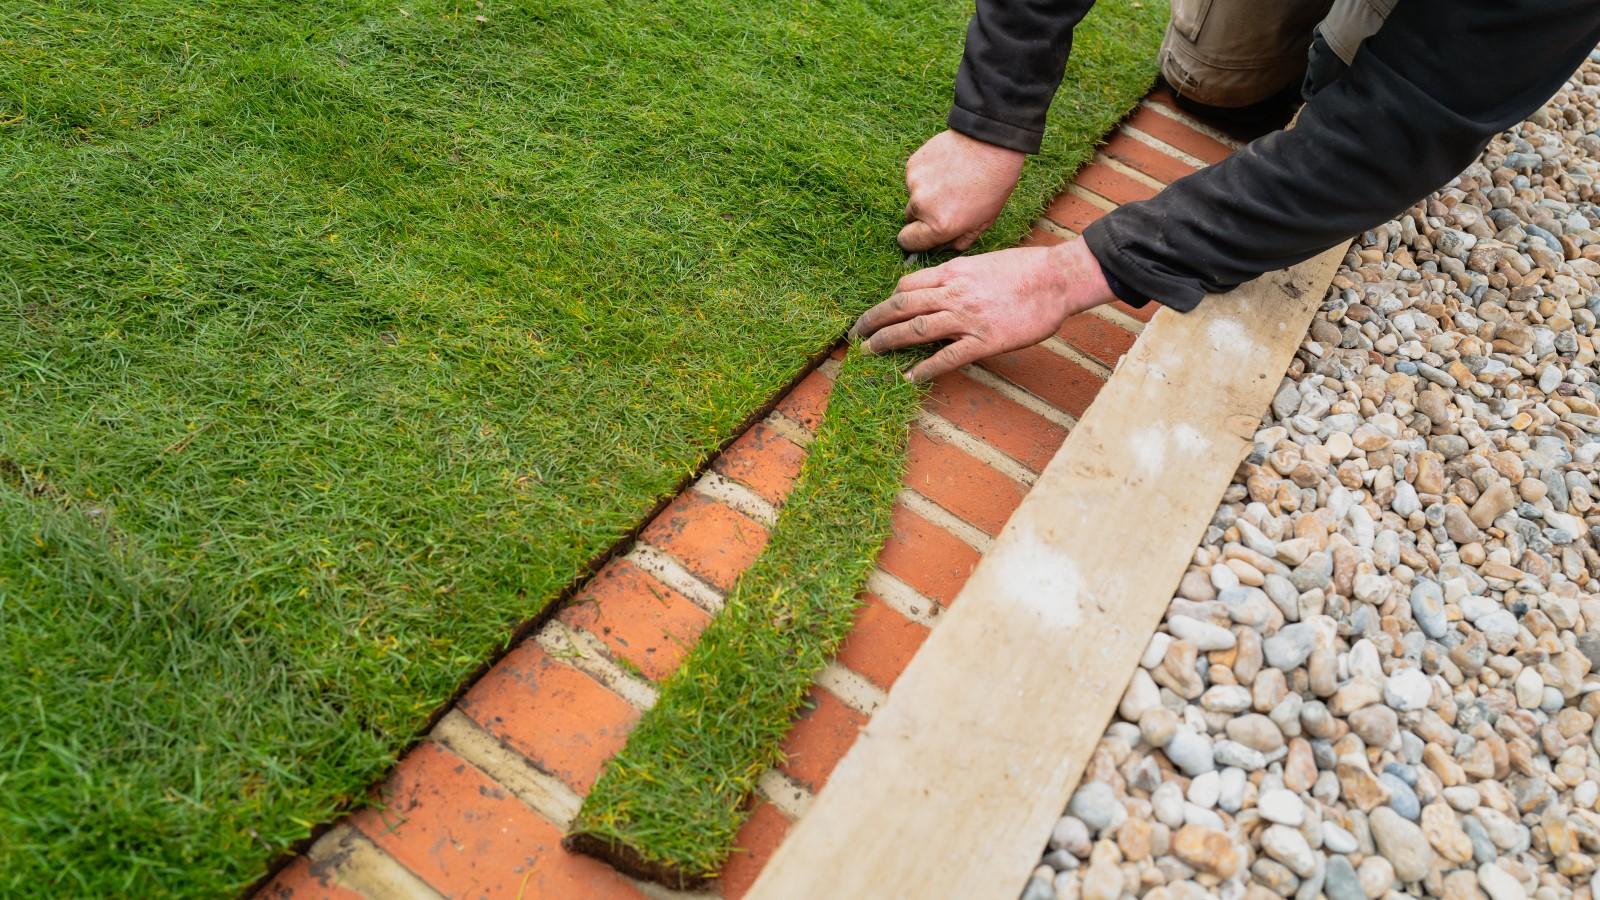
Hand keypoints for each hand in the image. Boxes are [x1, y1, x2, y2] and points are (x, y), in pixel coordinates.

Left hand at [850, 240, 1116, 381]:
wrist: (1057, 279)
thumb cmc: (1026, 269)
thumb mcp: (984, 263)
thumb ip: (960, 276)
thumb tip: (943, 287)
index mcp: (954, 272)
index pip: (907, 285)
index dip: (888, 301)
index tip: (880, 313)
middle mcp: (953, 293)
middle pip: (901, 306)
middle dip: (873, 320)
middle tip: (855, 334)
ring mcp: (967, 318)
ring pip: (915, 329)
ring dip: (887, 342)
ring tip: (869, 353)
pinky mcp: (984, 341)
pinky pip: (946, 357)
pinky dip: (924, 368)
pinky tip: (910, 377)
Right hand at [900, 130, 1024, 252]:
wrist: (991, 143)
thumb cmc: (993, 184)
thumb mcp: (983, 221)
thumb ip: (958, 240)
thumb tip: (939, 247)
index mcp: (939, 226)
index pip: (908, 242)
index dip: (914, 240)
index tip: (921, 234)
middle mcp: (921, 206)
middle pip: (909, 218)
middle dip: (923, 215)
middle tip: (946, 202)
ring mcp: (914, 183)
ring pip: (913, 196)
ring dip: (925, 193)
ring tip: (950, 181)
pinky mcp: (912, 164)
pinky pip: (914, 177)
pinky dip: (925, 176)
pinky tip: (945, 168)